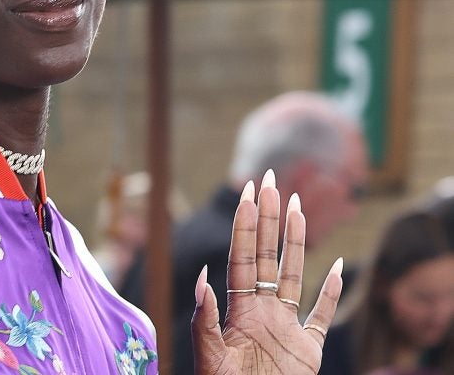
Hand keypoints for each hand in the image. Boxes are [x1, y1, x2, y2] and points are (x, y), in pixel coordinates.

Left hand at [191, 170, 343, 373]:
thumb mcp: (210, 358)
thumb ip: (205, 320)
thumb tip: (202, 277)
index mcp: (239, 310)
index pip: (242, 256)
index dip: (245, 224)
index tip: (248, 192)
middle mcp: (262, 310)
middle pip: (266, 254)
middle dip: (268, 218)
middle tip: (272, 181)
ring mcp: (286, 327)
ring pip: (293, 275)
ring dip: (295, 242)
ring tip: (296, 207)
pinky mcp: (308, 350)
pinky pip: (321, 315)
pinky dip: (331, 293)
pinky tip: (336, 267)